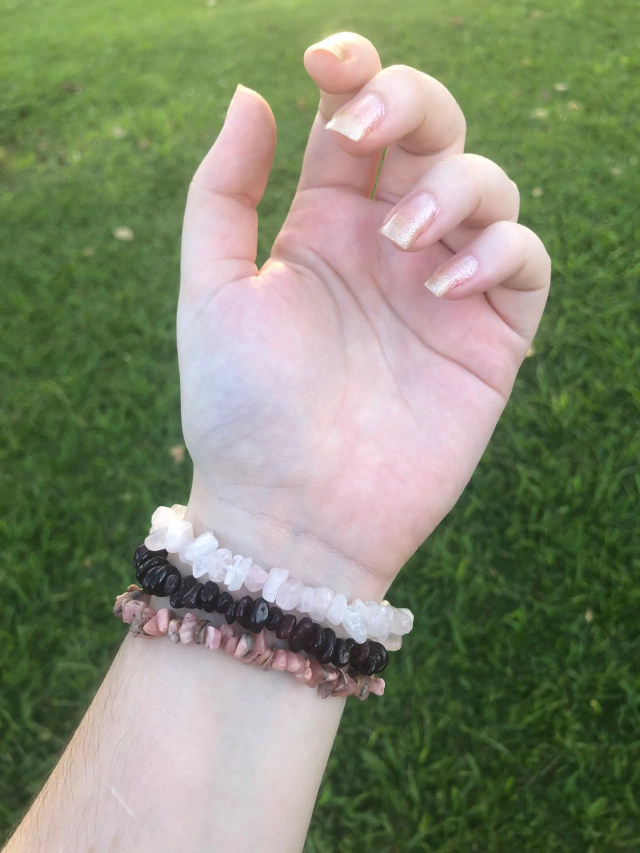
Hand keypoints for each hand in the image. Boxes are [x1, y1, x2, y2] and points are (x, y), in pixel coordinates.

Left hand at [178, 32, 549, 601]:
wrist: (291, 512)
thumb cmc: (241, 410)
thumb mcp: (212, 292)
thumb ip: (225, 192)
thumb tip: (252, 95)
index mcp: (324, 227)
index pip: (354, 121)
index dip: (353, 71)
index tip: (326, 63)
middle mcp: (389, 246)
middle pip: (432, 131)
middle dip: (411, 103)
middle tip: (366, 132)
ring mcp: (443, 289)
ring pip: (489, 184)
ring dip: (453, 186)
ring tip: (402, 239)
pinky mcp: (489, 338)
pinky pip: (526, 262)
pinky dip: (499, 251)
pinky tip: (445, 283)